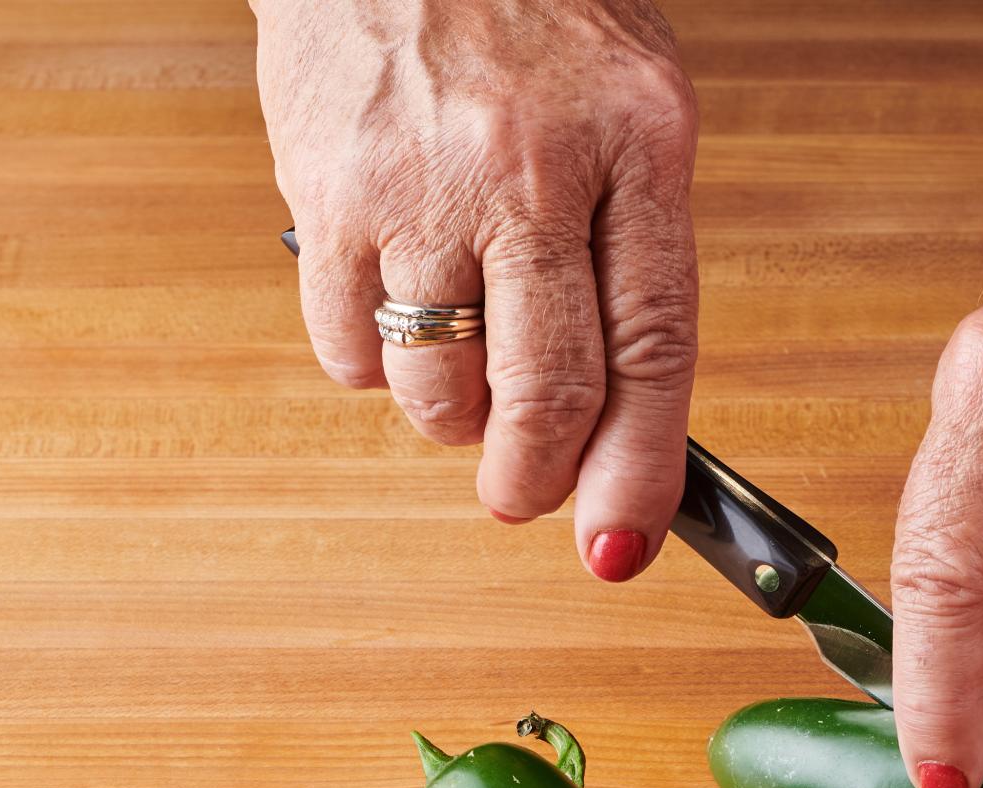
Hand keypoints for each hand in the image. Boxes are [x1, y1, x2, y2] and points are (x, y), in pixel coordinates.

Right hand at [254, 0, 698, 580]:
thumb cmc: (531, 20)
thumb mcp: (632, 110)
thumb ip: (636, 253)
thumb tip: (621, 423)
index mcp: (639, 144)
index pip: (654, 346)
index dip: (638, 467)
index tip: (621, 541)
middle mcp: (533, 168)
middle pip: (546, 390)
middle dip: (535, 478)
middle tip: (524, 494)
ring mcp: (424, 183)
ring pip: (441, 389)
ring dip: (457, 421)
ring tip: (465, 371)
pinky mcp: (328, 193)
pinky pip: (351, 350)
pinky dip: (378, 368)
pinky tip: (400, 311)